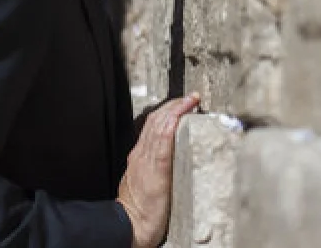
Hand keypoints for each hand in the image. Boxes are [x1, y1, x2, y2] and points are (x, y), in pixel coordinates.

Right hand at [117, 93, 199, 247]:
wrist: (129, 224)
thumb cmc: (138, 209)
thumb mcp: (143, 182)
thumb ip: (154, 168)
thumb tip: (172, 159)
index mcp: (138, 157)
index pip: (152, 125)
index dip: (167, 111)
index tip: (182, 103)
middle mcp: (141, 154)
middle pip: (156, 120)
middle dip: (174, 105)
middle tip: (190, 97)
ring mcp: (147, 160)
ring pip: (160, 125)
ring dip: (177, 109)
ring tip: (191, 100)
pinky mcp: (156, 169)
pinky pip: (163, 141)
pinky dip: (172, 124)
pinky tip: (180, 115)